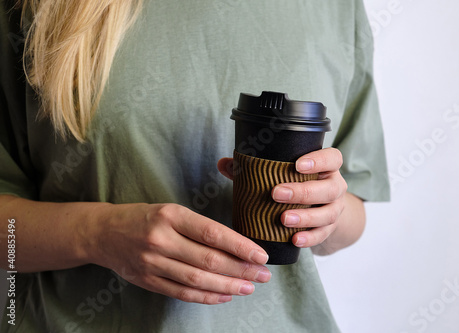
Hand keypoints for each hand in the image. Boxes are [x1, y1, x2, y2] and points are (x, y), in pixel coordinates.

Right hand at [89, 203, 270, 304]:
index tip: (261, 255)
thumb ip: (198, 227)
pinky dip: (206, 296)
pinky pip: (182, 292)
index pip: (212, 233)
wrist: (103, 233)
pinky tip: (225, 295)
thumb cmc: (144, 218)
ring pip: (197, 279)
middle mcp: (161, 239)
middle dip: (241, 269)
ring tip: (249, 287)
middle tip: (263, 275)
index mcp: (170, 215)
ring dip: (228, 286)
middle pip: (208, 259)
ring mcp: (152, 263)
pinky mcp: (148, 281)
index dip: (240, 246)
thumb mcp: (170, 211)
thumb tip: (236, 245)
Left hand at [218, 148, 346, 248]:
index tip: (297, 165)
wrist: (321, 209)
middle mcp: (335, 187)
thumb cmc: (296, 184)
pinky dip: (310, 238)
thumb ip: (254, 168)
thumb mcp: (283, 174)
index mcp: (326, 167)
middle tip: (276, 193)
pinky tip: (295, 240)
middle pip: (329, 188)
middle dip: (302, 191)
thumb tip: (223, 163)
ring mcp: (335, 209)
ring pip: (328, 213)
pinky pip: (323, 235)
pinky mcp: (330, 229)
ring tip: (283, 219)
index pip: (333, 158)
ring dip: (306, 217)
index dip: (319, 160)